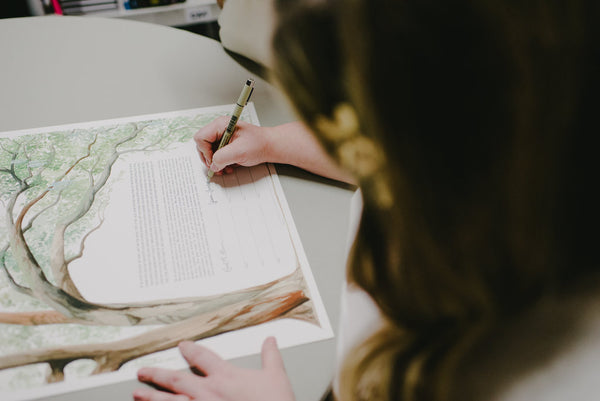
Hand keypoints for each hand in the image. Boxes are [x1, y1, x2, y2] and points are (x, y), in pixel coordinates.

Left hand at [133, 337, 295, 400]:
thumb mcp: (276, 376)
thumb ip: (271, 357)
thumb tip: (270, 341)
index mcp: (225, 376)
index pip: (203, 357)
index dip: (191, 350)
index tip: (182, 346)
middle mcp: (208, 392)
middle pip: (177, 379)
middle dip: (158, 374)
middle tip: (144, 371)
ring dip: (152, 397)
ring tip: (137, 393)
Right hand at [194, 116, 272, 175]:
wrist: (269, 147)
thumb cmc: (259, 144)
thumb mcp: (239, 152)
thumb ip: (222, 157)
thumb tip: (213, 165)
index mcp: (221, 125)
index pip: (201, 138)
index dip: (205, 151)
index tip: (214, 161)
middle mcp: (219, 129)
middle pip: (202, 145)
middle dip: (209, 159)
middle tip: (217, 167)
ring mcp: (222, 137)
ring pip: (208, 151)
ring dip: (215, 163)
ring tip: (224, 169)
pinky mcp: (225, 144)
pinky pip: (216, 155)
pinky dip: (220, 163)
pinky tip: (228, 166)